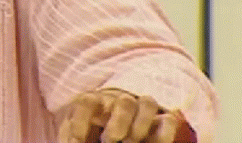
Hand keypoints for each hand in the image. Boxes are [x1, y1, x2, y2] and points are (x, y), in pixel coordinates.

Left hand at [57, 88, 189, 142]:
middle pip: (124, 101)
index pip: (87, 102)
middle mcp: (119, 102)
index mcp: (95, 102)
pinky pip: (169, 121)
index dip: (80, 121)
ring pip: (148, 103)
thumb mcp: (77, 132)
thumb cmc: (90, 132)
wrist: (110, 136)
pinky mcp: (160, 122)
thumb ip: (72, 137)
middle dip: (118, 123)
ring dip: (141, 125)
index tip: (76, 140)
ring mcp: (141, 109)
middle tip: (109, 141)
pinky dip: (163, 134)